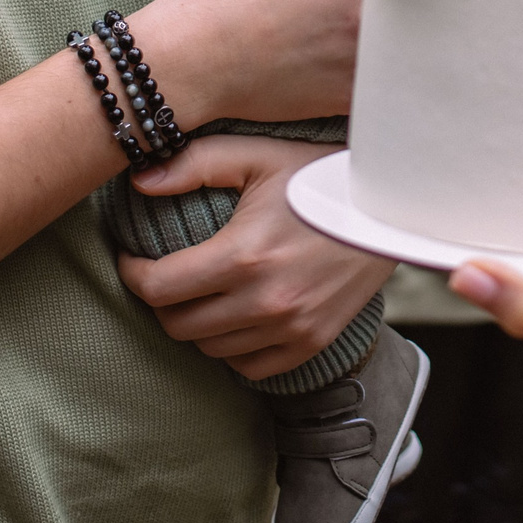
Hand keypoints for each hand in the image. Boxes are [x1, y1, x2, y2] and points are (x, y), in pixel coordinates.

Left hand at [117, 136, 395, 380]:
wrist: (389, 208)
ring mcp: (291, 327)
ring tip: (199, 293)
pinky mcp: (312, 342)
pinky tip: (234, 317)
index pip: (158, 287)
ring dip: (195, 324)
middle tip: (164, 275)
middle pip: (178, 325)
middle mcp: (266, 301)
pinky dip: (232, 348)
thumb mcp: (258, 156)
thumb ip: (195, 163)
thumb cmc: (320, 175)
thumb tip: (138, 180)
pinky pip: (249, 367)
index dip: (132, 274)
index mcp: (244, 256)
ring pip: (210, 349)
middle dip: (160, 301)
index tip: (132, 259)